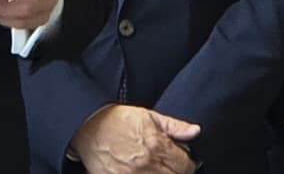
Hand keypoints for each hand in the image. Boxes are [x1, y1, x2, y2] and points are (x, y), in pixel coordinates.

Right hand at [71, 104, 199, 173]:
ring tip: (154, 168)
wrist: (87, 127)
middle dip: (175, 171)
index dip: (186, 163)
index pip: (187, 166)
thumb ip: (174, 126)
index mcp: (157, 146)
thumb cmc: (117, 120)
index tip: (180, 159)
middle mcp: (147, 165)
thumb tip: (196, 131)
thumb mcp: (148, 116)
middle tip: (165, 163)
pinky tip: (142, 172)